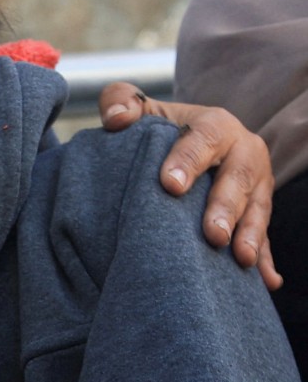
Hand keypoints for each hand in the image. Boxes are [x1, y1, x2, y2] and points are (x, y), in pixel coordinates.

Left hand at [98, 82, 280, 289]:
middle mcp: (243, 151)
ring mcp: (257, 184)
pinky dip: (266, 258)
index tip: (169, 185)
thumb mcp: (139, 107)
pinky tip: (266, 281)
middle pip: (238, 177)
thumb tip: (115, 119)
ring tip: (239, 258)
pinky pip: (266, 236)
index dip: (188, 160)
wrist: (187, 141)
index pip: (203, 139)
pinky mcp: (258, 211)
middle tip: (212, 234)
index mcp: (215, 124)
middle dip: (226, 206)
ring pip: (258, 208)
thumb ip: (121, 100)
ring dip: (251, 234)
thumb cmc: (158, 126)